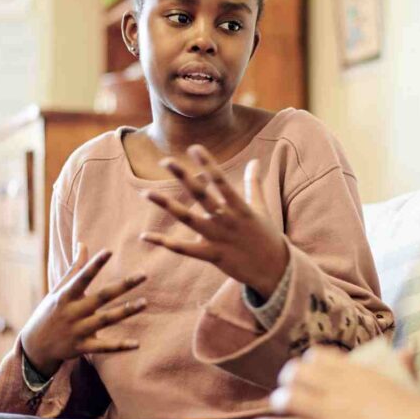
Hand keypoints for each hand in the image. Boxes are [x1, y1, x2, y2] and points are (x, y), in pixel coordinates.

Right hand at [19, 244, 146, 377]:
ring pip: (106, 320)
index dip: (95, 264)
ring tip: (145, 302)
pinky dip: (120, 346)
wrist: (34, 347)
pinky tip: (137, 344)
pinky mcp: (82, 347)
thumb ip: (74, 268)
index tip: (109, 251)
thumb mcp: (58, 290)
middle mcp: (72, 312)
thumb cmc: (50, 312)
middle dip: (123, 286)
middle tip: (143, 275)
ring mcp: (77, 330)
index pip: (82, 277)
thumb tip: (83, 244)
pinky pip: (104, 347)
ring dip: (126, 311)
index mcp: (66, 296)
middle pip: (101, 297)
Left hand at [140, 145, 288, 297]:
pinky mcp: (212, 256)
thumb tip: (255, 161)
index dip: (208, 164)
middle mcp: (227, 220)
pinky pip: (184, 249)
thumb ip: (254, 184)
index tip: (194, 148)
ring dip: (167, 205)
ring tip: (146, 193)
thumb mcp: (261, 208)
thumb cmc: (266, 236)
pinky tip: (145, 236)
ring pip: (188, 219)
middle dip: (184, 177)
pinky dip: (165, 243)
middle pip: (202, 195)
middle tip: (166, 161)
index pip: (221, 181)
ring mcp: (218, 239)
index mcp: (240, 207)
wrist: (274, 270)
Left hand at [247, 347, 419, 418]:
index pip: (321, 357)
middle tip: (288, 386)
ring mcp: (328, 411)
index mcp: (354, 371)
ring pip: (291, 399)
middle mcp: (336, 387)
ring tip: (279, 405)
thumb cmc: (417, 410)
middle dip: (291, 379)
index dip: (310, 362)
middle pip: (300, 375)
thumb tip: (410, 346)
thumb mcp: (408, 380)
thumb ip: (403, 362)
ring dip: (283, 401)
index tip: (308, 367)